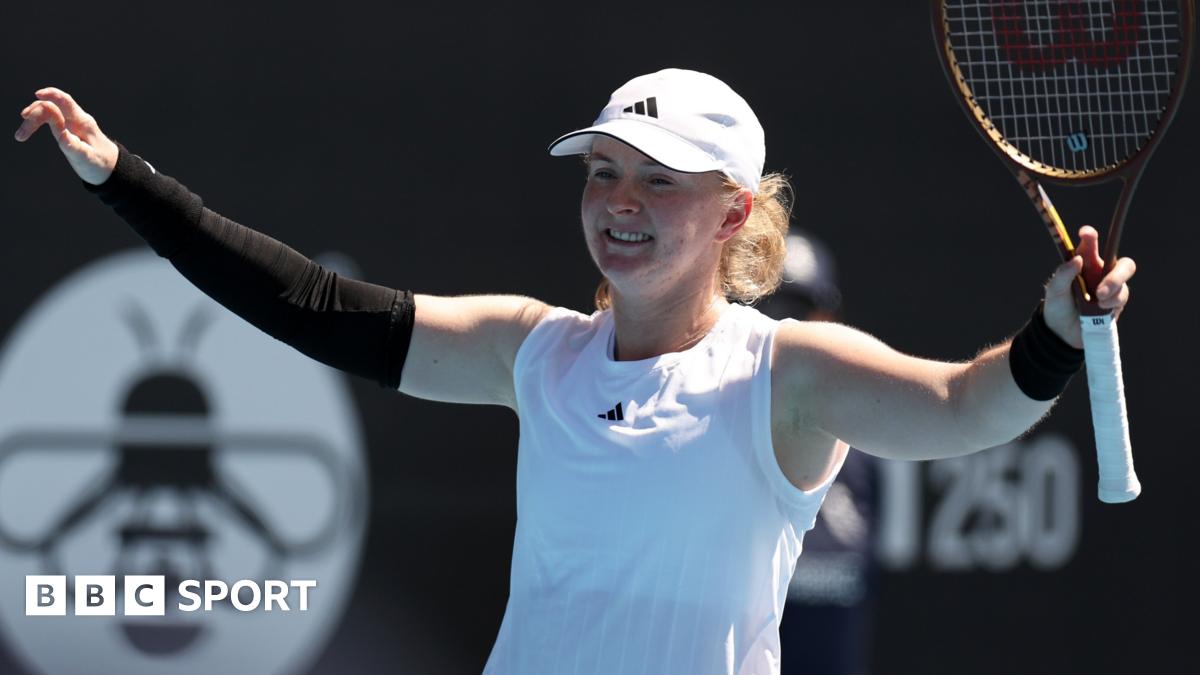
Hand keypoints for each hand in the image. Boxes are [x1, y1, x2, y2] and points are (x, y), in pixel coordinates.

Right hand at [13, 87, 118, 185]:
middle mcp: (76, 119)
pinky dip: (37, 122)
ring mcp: (71, 123)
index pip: (66, 102)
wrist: (110, 167)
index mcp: (82, 124)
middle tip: (21, 135)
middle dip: (33, 116)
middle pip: (51, 107)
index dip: (52, 94)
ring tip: (20, 136)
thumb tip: (61, 136)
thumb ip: (74, 147)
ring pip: (48, 113)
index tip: (38, 95)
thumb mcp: (87, 158)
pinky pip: (50, 118)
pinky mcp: (68, 128)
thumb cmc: (100, 164)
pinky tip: (27, 129)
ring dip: (32, 121)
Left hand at [1042, 225, 1135, 347]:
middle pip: (1123, 263)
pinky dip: (1111, 301)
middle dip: (1117, 274)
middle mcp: (1100, 272)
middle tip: (1101, 289)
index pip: (1090, 246)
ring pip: (1124, 282)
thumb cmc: (1058, 306)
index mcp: (1084, 264)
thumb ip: (1063, 274)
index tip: (1085, 233)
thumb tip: (1077, 259)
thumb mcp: (1054, 291)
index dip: (1090, 236)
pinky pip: (1122, 296)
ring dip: (1112, 290)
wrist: (1061, 332)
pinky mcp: (1116, 302)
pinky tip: (1100, 307)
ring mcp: (1111, 287)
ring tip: (1097, 301)